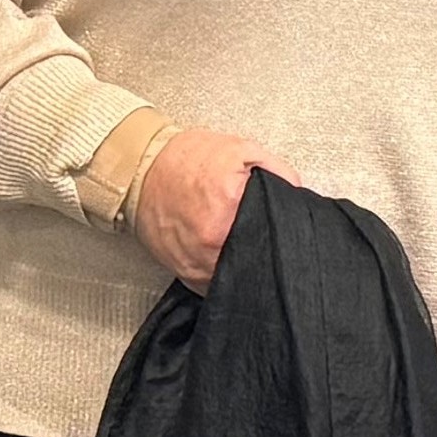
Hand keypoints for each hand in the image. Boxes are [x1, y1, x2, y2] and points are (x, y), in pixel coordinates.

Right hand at [132, 127, 283, 288]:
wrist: (139, 170)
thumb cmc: (184, 160)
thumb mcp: (239, 149)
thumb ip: (276, 169)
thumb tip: (297, 191)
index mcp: (229, 205)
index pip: (274, 232)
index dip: (283, 231)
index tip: (283, 229)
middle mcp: (211, 240)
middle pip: (257, 259)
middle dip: (264, 250)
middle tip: (264, 237)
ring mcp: (197, 261)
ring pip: (238, 278)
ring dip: (245, 266)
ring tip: (243, 247)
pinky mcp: (185, 274)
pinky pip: (215, 287)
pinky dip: (224, 275)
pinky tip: (226, 257)